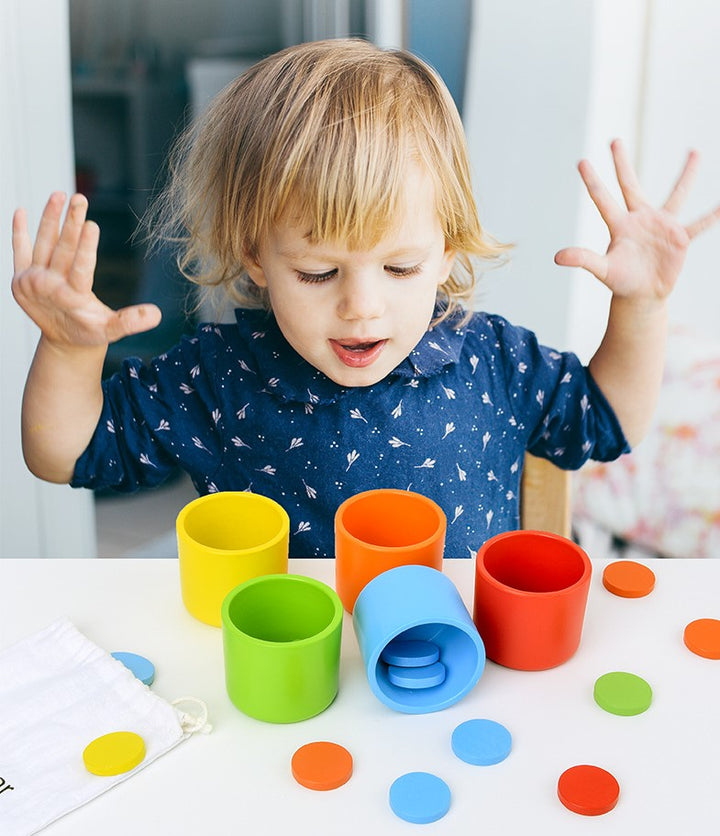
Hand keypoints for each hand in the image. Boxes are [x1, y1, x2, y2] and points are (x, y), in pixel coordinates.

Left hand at [12, 192, 160, 348]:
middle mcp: (49, 287)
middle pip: (62, 250)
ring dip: (50, 218)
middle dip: (71, 223)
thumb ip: (131, 321)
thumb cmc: (90, 331)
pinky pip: (19, 250)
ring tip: (60, 195)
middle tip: (80, 199)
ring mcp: (32, 280)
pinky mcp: (21, 277)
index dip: (85, 247)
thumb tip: (156, 314)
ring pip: (42, 244)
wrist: (61, 341)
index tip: (92, 225)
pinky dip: (19, 231)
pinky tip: (21, 211)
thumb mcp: (112, 330)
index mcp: (72, 298)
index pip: (80, 268)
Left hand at [555, 139, 719, 304]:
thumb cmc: (620, 281)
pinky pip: (699, 224)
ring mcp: (661, 226)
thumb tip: (557, 257)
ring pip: (676, 195)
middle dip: (621, 164)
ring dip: (686, 175)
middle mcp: (639, 219)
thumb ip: (582, 260)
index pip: (602, 199)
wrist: (642, 295)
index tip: (581, 161)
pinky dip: (713, 215)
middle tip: (614, 140)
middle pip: (630, 185)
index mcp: (619, 226)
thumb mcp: (602, 269)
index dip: (592, 181)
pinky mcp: (679, 239)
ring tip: (694, 151)